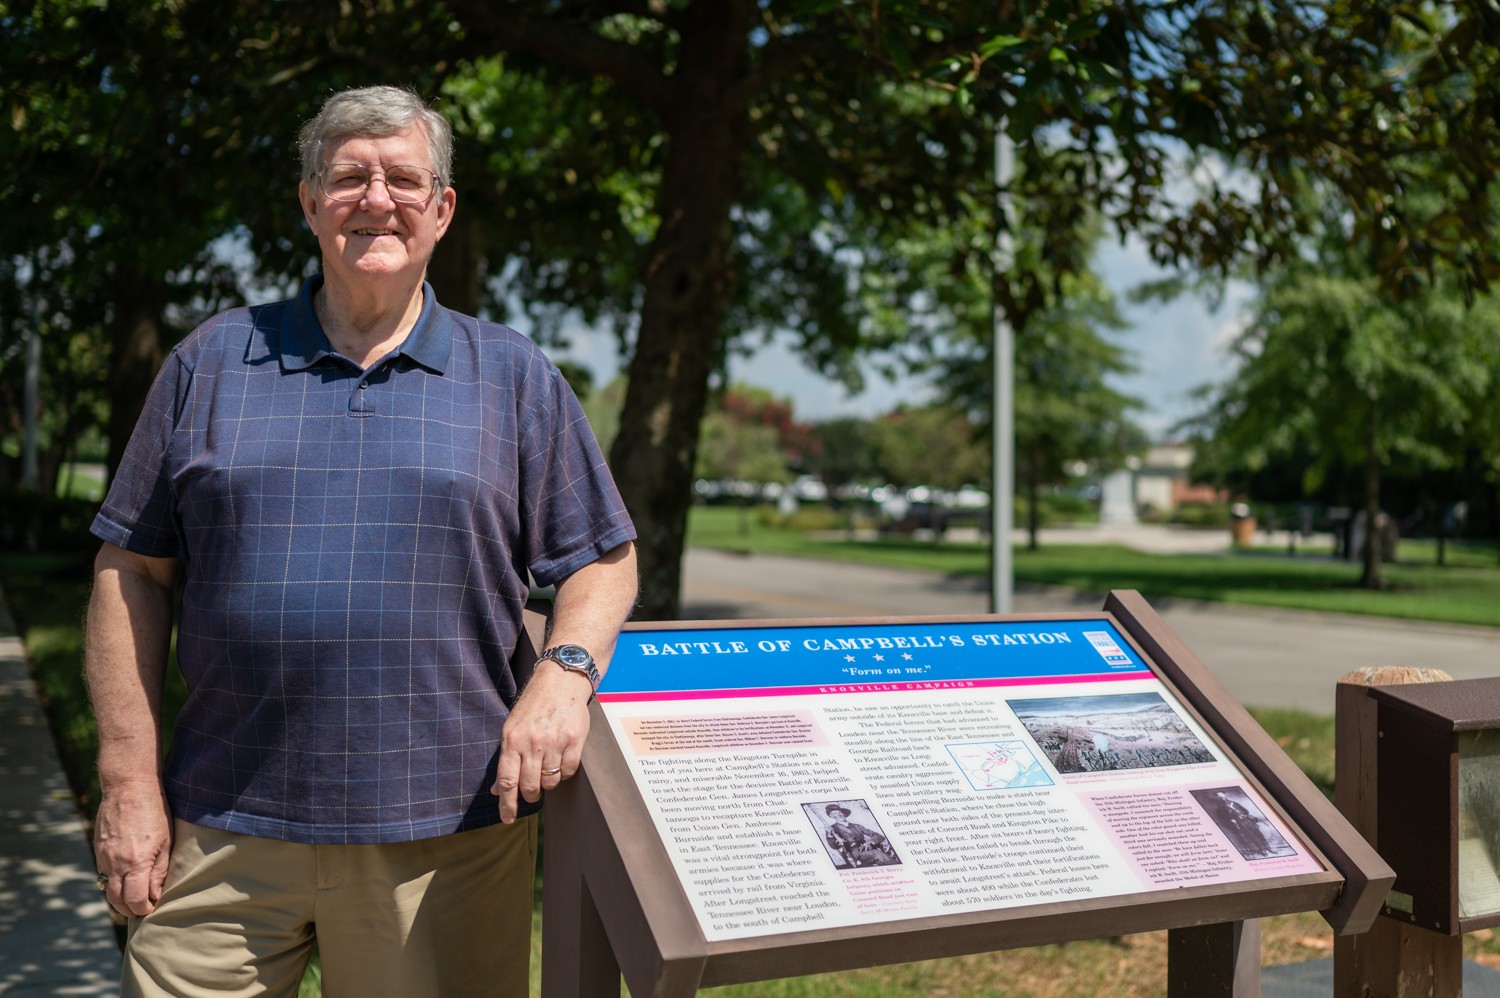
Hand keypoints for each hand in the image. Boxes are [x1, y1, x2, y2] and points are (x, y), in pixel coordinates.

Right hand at [93, 780, 171, 916]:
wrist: (128, 787)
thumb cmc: (154, 812)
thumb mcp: (166, 841)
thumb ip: (159, 871)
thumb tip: (154, 894)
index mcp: (135, 864)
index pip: (135, 901)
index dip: (144, 909)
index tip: (153, 908)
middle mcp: (115, 864)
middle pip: (117, 900)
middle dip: (130, 909)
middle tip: (143, 909)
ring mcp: (103, 857)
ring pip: (107, 889)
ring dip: (119, 899)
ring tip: (134, 898)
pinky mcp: (98, 849)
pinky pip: (103, 874)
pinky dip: (112, 882)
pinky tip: (125, 879)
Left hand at [491, 663, 592, 822]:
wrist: (560, 682)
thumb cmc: (533, 706)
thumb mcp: (512, 729)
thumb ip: (506, 760)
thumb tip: (497, 790)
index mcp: (512, 740)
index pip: (507, 781)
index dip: (507, 804)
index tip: (507, 819)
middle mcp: (532, 743)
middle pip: (529, 786)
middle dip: (531, 795)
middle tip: (533, 792)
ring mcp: (554, 741)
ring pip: (551, 781)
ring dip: (549, 782)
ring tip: (548, 769)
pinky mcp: (574, 739)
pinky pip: (569, 770)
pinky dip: (565, 772)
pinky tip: (561, 761)